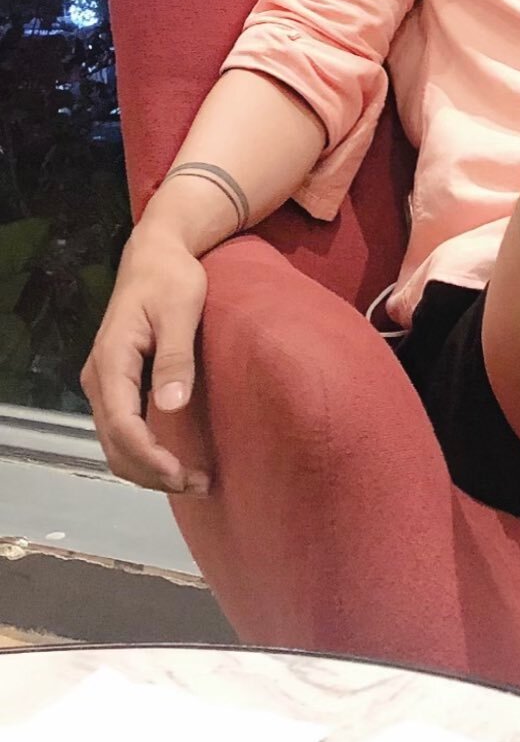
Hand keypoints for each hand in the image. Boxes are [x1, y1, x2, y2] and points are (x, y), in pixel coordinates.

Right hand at [81, 230, 211, 494]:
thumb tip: (172, 406)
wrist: (155, 256)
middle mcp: (99, 379)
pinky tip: (175, 461)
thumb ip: (175, 358)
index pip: (122, 425)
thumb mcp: (180, 312)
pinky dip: (145, 453)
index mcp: (111, 361)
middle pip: (115, 444)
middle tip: (198, 486)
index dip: (149, 456)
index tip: (181, 475)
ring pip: (116, 443)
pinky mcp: (117, 385)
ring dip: (148, 468)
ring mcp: (105, 384)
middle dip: (152, 473)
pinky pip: (123, 430)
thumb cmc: (172, 279)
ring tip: (193, 481)